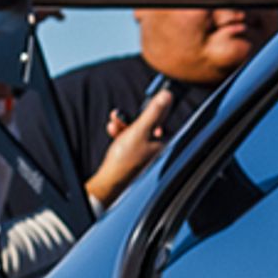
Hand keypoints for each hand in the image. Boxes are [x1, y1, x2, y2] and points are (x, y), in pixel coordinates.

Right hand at [84, 86, 174, 210]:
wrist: (110, 181)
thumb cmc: (126, 160)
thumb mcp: (139, 130)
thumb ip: (153, 112)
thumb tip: (167, 96)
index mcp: (165, 144)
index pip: (164, 120)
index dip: (155, 109)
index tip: (148, 100)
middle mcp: (159, 150)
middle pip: (148, 125)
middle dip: (133, 117)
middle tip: (121, 116)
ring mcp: (147, 154)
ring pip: (137, 131)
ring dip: (124, 124)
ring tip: (113, 124)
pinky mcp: (135, 158)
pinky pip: (129, 139)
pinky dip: (121, 134)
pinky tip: (113, 131)